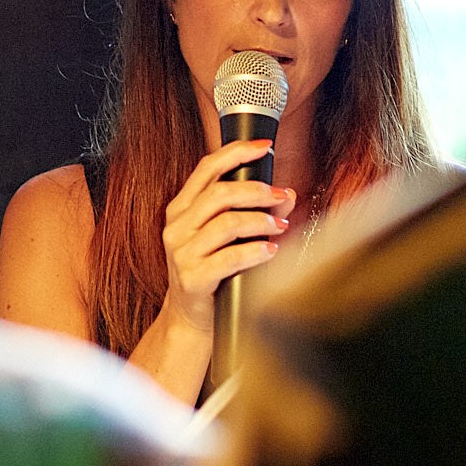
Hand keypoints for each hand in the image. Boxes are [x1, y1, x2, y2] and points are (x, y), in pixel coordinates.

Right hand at [159, 138, 295, 332]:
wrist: (191, 318)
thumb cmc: (212, 271)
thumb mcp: (229, 237)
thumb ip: (255, 212)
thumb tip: (288, 194)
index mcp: (182, 209)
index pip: (206, 168)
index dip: (236, 152)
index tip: (264, 147)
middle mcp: (177, 227)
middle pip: (220, 193)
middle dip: (257, 190)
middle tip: (281, 196)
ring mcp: (181, 253)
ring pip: (226, 223)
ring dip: (261, 221)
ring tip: (281, 225)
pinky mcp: (193, 279)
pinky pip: (229, 258)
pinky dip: (255, 251)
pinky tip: (271, 250)